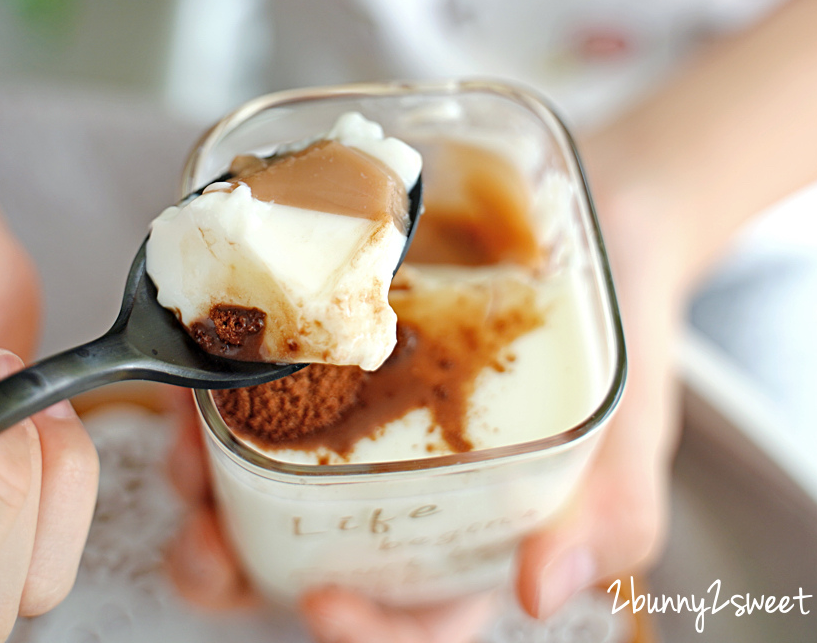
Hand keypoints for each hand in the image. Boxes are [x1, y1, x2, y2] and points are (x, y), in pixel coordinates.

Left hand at [163, 183, 683, 641]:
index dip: (364, 630)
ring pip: (254, 482)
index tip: (319, 604)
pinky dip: (212, 391)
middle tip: (199, 536)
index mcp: (469, 526)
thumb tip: (540, 595)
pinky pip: (251, 386)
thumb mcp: (630, 426)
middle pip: (302, 561)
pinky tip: (200, 370)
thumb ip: (610, 513)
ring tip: (186, 443)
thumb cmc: (619, 330)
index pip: (415, 616)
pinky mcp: (322, 354)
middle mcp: (396, 484)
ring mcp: (351, 417)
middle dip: (232, 566)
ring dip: (202, 480)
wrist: (593, 215)